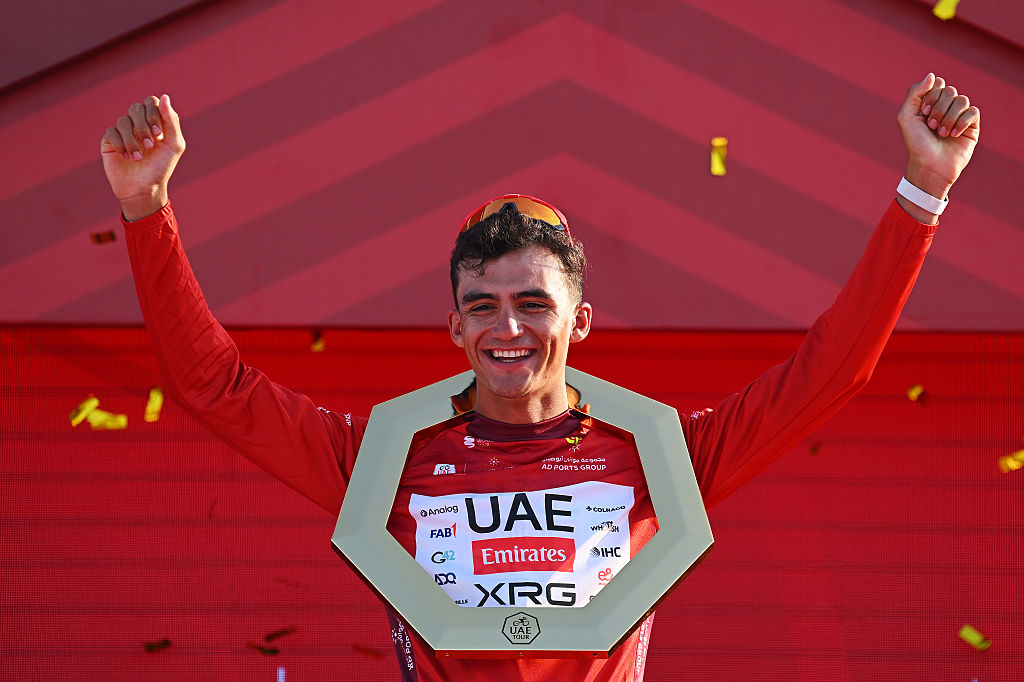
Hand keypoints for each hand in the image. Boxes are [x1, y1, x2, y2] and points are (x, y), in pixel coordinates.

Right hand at [100, 95, 185, 220]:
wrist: (144, 188)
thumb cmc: (161, 167)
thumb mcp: (174, 145)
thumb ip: (171, 121)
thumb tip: (165, 96)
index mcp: (155, 122)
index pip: (151, 102)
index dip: (154, 113)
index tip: (158, 134)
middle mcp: (138, 124)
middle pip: (136, 108)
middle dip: (143, 127)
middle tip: (149, 146)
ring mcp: (123, 131)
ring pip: (122, 120)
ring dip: (132, 140)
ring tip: (138, 157)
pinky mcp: (109, 141)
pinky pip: (111, 132)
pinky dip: (120, 144)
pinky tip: (126, 157)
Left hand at [896, 73, 979, 201]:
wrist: (929, 166)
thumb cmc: (916, 144)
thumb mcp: (906, 117)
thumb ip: (915, 93)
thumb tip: (932, 75)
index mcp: (930, 103)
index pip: (937, 84)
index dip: (930, 96)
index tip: (922, 113)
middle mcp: (945, 107)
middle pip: (950, 90)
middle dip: (938, 109)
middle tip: (931, 126)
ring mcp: (959, 116)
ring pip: (962, 100)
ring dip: (949, 117)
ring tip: (941, 133)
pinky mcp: (972, 126)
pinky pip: (973, 111)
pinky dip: (962, 122)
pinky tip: (953, 135)